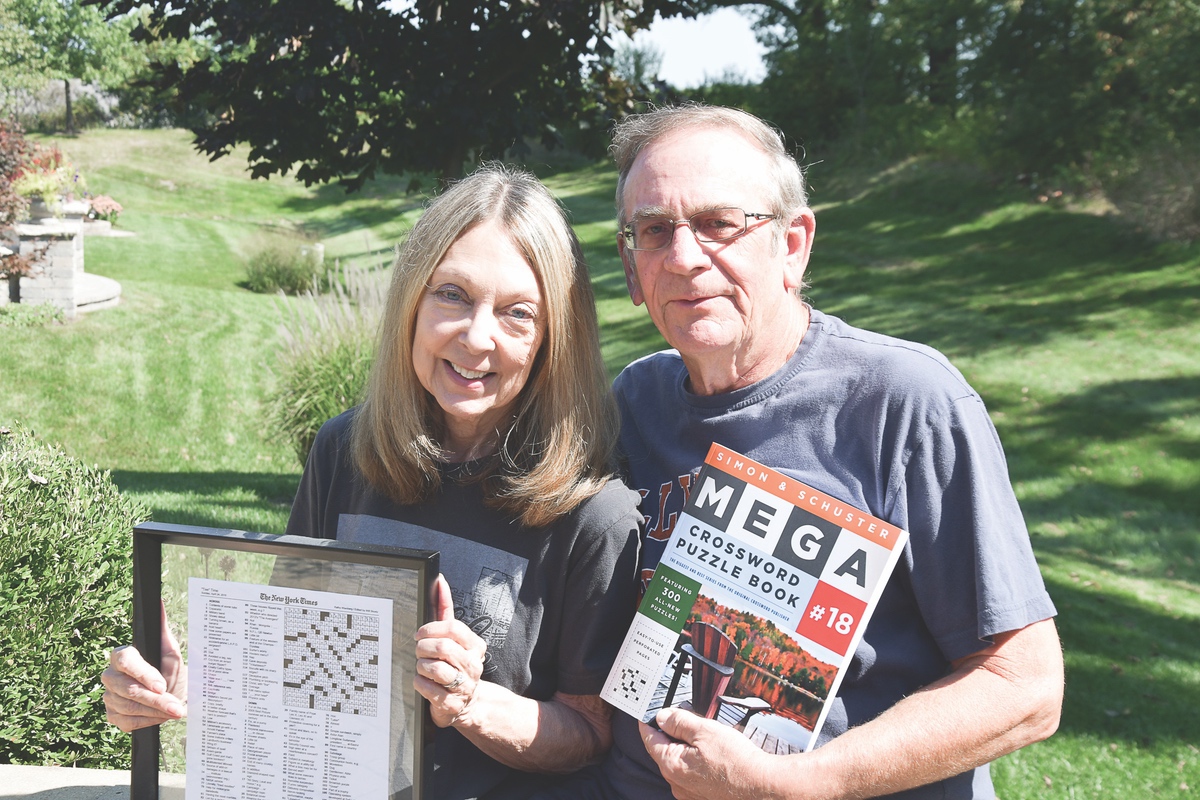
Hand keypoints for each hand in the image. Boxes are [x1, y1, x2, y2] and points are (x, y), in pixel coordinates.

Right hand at [101, 601, 185, 731]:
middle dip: (156, 700)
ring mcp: (109, 696)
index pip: (125, 661)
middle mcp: (110, 675)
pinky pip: (127, 722)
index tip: (162, 685)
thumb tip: (158, 604)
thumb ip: (162, 630)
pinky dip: (148, 721)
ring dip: (156, 712)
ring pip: (129, 708)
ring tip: (175, 710)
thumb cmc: (170, 672)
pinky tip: (161, 716)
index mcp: (123, 656)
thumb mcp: (170, 652)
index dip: (143, 674)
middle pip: (127, 689)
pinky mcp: (111, 716)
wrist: (172, 697)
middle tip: (177, 706)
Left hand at [414, 574, 486, 727]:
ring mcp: (465, 686)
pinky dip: (419, 683)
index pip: (452, 628)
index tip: (420, 634)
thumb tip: (439, 581)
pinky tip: (423, 682)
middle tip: (418, 651)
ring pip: (435, 668)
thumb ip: (445, 608)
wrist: (464, 702)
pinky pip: (428, 688)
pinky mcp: (452, 704)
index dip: (431, 629)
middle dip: (423, 648)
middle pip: (442, 647)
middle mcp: (474, 665)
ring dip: (421, 666)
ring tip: (423, 667)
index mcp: (475, 645)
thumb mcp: (452, 636)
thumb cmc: (454, 663)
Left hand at [641, 706, 777, 799]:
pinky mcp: (701, 796)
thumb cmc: (736, 761)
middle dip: (671, 734)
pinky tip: (712, 756)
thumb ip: (679, 721)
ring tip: (706, 739)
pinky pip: (691, 775)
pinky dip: (696, 763)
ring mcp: (688, 792)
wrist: (761, 785)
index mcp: (671, 764)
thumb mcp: (704, 729)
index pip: (649, 739)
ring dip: (685, 749)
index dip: (648, 722)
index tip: (647, 713)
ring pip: (678, 763)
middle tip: (687, 720)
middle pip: (664, 751)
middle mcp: (676, 782)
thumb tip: (662, 716)